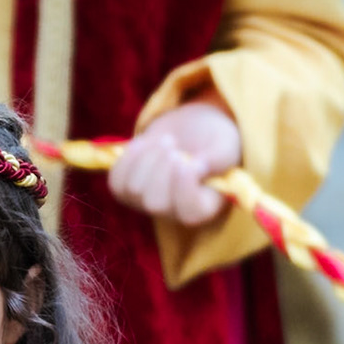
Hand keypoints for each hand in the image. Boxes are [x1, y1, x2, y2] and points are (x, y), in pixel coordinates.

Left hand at [107, 93, 242, 226]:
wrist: (192, 129)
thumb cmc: (215, 140)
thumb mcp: (226, 144)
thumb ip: (219, 157)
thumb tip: (198, 167)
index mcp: (204, 206)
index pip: (189, 213)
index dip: (184, 189)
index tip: (188, 161)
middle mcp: (174, 212)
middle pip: (155, 204)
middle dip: (161, 169)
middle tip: (174, 144)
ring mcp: (147, 204)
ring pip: (133, 190)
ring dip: (147, 158)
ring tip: (166, 140)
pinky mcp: (127, 190)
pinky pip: (116, 182)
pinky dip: (128, 158)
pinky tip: (145, 143)